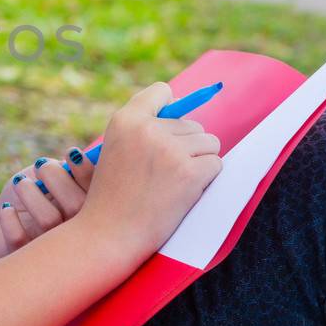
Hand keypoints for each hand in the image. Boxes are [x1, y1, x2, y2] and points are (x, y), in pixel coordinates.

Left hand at [0, 143, 98, 256]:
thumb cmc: (26, 197)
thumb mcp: (45, 178)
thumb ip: (65, 169)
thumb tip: (77, 155)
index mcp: (88, 214)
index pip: (100, 195)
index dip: (87, 172)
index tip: (71, 153)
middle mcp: (75, 237)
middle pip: (77, 206)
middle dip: (57, 177)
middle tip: (40, 165)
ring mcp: (51, 253)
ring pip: (49, 221)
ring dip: (30, 194)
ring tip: (20, 183)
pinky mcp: (25, 260)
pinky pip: (21, 240)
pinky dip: (10, 220)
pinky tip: (7, 209)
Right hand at [81, 82, 222, 256]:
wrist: (109, 234)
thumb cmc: (114, 195)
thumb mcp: (116, 150)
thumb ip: (143, 127)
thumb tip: (181, 104)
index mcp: (125, 119)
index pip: (161, 91)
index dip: (168, 111)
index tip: (165, 133)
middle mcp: (148, 128)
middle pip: (193, 124)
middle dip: (186, 147)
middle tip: (161, 174)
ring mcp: (170, 150)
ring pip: (210, 142)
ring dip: (198, 162)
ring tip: (172, 183)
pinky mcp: (189, 172)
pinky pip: (216, 164)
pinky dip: (206, 179)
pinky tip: (182, 193)